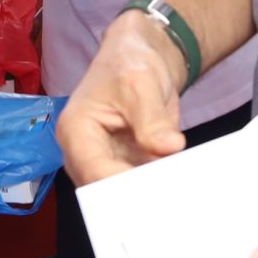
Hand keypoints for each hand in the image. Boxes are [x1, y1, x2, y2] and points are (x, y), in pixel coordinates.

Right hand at [57, 10, 187, 184]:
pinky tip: (181, 189)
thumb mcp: (141, 83)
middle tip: (172, 199)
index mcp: (76, 131)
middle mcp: (84, 154)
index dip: (123, 188)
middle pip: (105, 191)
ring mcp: (106, 163)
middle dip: (136, 198)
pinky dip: (158, 189)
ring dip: (149, 198)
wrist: (142, 57)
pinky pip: (140, 187)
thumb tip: (169, 147)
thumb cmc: (129, 62)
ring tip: (179, 197)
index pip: (94, 172)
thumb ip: (152, 118)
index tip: (156, 192)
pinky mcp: (127, 167)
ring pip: (122, 195)